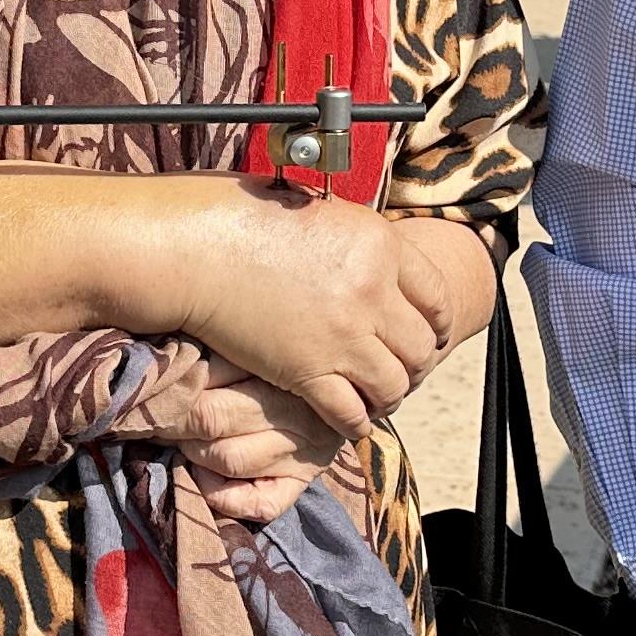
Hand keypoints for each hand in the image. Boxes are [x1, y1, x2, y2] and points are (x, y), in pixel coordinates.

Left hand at [120, 359, 353, 524]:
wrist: (349, 389)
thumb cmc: (282, 359)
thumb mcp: (257, 344)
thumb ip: (220, 349)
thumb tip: (165, 357)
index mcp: (287, 368)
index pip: (212, 374)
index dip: (174, 383)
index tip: (153, 384)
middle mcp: (300, 412)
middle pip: (214, 417)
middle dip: (174, 419)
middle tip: (154, 414)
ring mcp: (304, 452)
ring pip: (229, 458)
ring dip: (193, 452)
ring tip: (182, 440)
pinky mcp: (303, 483)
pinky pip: (261, 503)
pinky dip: (223, 497)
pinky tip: (206, 478)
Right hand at [156, 190, 455, 440]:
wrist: (196, 247)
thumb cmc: (245, 218)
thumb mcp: (323, 214)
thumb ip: (360, 244)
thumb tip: (378, 266)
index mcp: (381, 245)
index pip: (438, 297)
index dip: (439, 323)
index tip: (433, 335)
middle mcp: (373, 292)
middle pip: (423, 347)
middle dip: (415, 363)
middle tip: (400, 368)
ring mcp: (343, 335)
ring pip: (395, 385)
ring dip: (389, 395)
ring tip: (376, 395)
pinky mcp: (309, 371)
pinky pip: (352, 413)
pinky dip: (356, 421)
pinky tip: (348, 418)